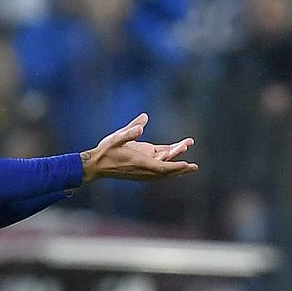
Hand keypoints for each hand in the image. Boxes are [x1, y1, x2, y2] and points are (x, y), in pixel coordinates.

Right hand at [80, 114, 198, 183]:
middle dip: (180, 168)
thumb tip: (144, 119)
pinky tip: (177, 168)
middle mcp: (144, 170)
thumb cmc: (106, 151)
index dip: (175, 166)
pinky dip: (169, 169)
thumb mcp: (116, 137)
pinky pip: (159, 171)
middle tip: (195, 167)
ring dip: (177, 169)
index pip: (162, 167)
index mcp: (140, 162)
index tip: (187, 165)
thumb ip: (131, 129)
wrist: (96, 165)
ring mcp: (143, 172)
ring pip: (163, 172)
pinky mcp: (142, 170)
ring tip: (191, 167)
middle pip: (166, 172)